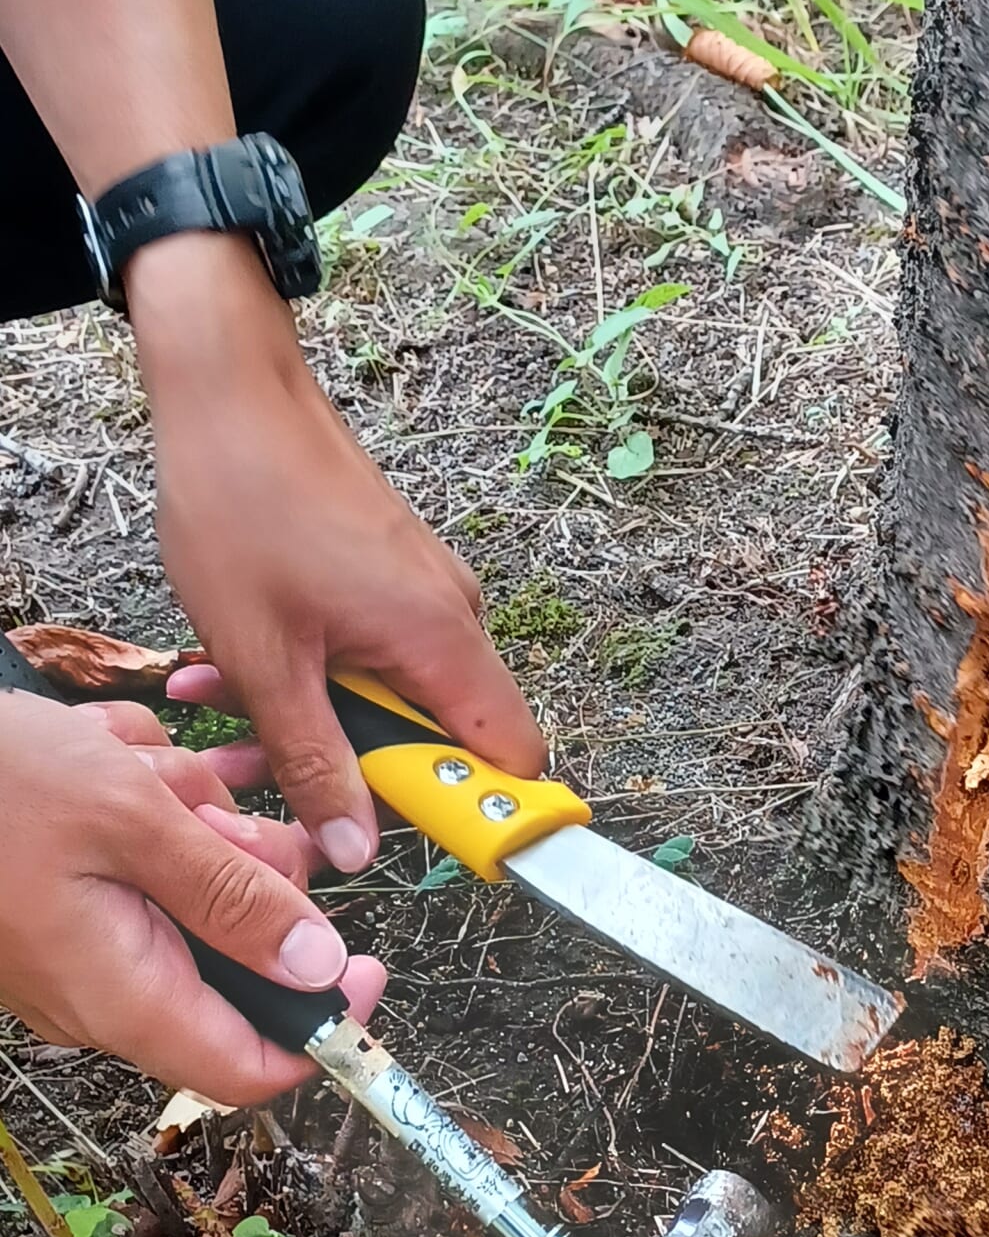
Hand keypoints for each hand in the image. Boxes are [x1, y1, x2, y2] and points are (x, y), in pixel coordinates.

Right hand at [0, 696, 384, 1100]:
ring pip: (192, 892)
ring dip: (189, 817)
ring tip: (136, 766)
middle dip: (244, 872)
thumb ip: (232, 896)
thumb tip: (320, 968)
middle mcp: (102, 986)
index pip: (248, 1071)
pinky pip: (143, 861)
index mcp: (121, 993)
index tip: (369, 964)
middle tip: (211, 810)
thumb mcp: (131, 818)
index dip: (323, 1028)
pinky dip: (146, 804)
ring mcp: (80, 942)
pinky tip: (109, 757)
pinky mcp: (65, 899)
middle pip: (235, 959)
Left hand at [129, 236, 544, 872]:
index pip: (511, 757)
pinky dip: (315, 671)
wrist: (229, 390)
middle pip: (446, 736)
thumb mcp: (265, 659)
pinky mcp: (392, 574)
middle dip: (361, 768)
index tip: (430, 841)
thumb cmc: (244, 503)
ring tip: (230, 704)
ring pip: (394, 696)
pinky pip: (372, 652)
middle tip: (275, 769)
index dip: (482, 812)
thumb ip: (316, 761)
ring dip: (320, 719)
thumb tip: (357, 847)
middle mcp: (453, 617)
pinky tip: (242, 663)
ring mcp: (423, 593)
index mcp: (440, 640)